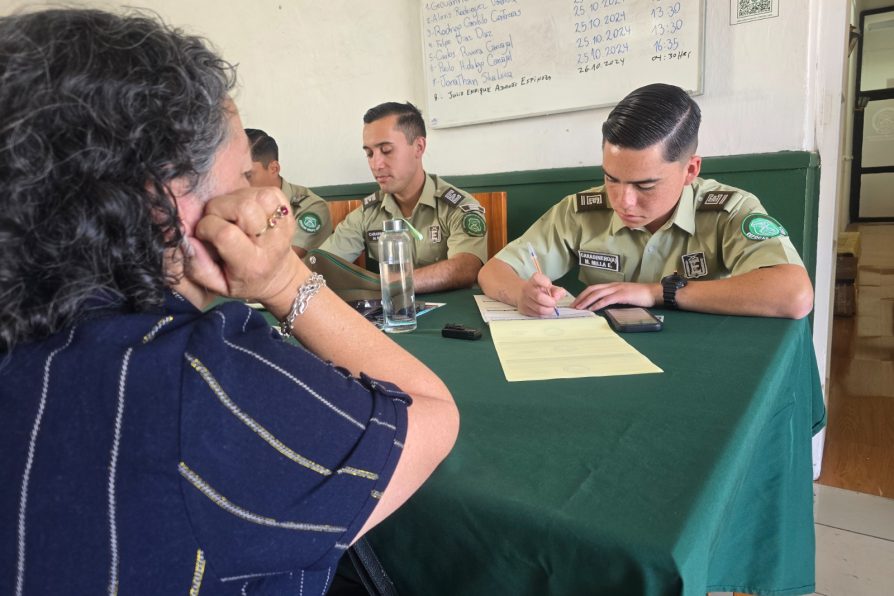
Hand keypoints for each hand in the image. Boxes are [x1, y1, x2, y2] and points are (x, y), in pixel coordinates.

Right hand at [186, 186, 304, 302]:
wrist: (279, 277)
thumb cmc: (244, 281)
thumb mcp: (218, 286)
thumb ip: (198, 269)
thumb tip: (188, 241)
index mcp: (252, 264)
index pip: (225, 234)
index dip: (207, 227)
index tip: (204, 233)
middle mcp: (271, 243)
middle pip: (243, 208)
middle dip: (220, 208)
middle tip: (218, 221)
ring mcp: (283, 225)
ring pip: (255, 196)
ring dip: (236, 200)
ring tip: (233, 216)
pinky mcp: (288, 211)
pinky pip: (268, 192)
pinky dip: (252, 196)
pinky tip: (247, 211)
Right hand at [517, 272, 566, 315]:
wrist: (521, 294)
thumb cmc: (538, 290)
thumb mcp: (548, 287)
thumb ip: (556, 290)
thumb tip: (559, 296)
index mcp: (533, 281)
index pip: (537, 278)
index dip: (544, 281)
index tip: (549, 285)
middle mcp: (527, 290)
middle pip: (539, 297)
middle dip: (550, 302)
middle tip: (554, 302)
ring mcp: (524, 300)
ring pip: (539, 309)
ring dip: (548, 310)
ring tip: (550, 308)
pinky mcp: (524, 310)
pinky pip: (537, 314)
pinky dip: (544, 314)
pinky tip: (544, 310)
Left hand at [571, 282, 658, 310]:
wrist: (654, 293)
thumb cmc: (640, 296)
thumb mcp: (624, 296)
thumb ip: (614, 299)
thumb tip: (603, 306)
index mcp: (612, 286)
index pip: (593, 288)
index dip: (583, 295)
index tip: (575, 303)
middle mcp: (612, 285)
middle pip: (591, 289)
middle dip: (580, 298)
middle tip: (572, 307)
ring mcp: (617, 289)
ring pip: (597, 293)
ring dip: (586, 301)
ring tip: (578, 308)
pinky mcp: (622, 295)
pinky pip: (607, 299)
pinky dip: (598, 304)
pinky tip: (592, 309)